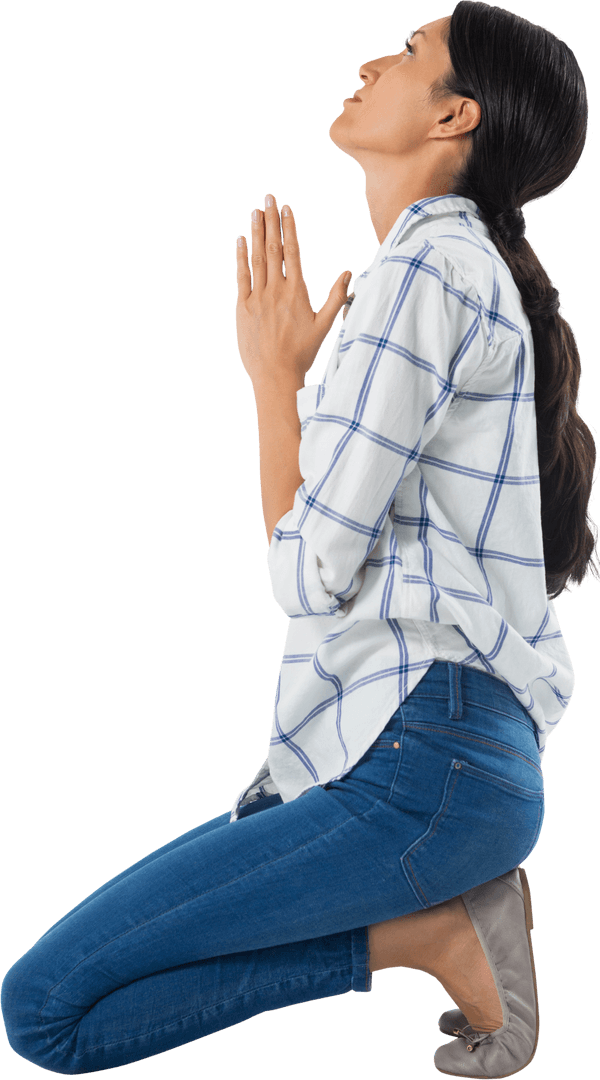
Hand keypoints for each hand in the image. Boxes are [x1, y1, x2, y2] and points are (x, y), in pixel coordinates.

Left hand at [235, 192, 351, 386]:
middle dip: (271, 220)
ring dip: (255, 232)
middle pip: (272, 247)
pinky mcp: (243, 308)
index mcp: (297, 291)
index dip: (289, 227)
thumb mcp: (326, 325)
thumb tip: (347, 273)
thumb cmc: (303, 352)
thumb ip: (337, 297)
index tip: (287, 208)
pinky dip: (240, 257)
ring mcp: (257, 298)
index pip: (292, 251)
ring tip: (256, 211)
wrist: (275, 374)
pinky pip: (241, 277)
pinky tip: (240, 241)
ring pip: (256, 258)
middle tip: (269, 197)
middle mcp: (276, 290)